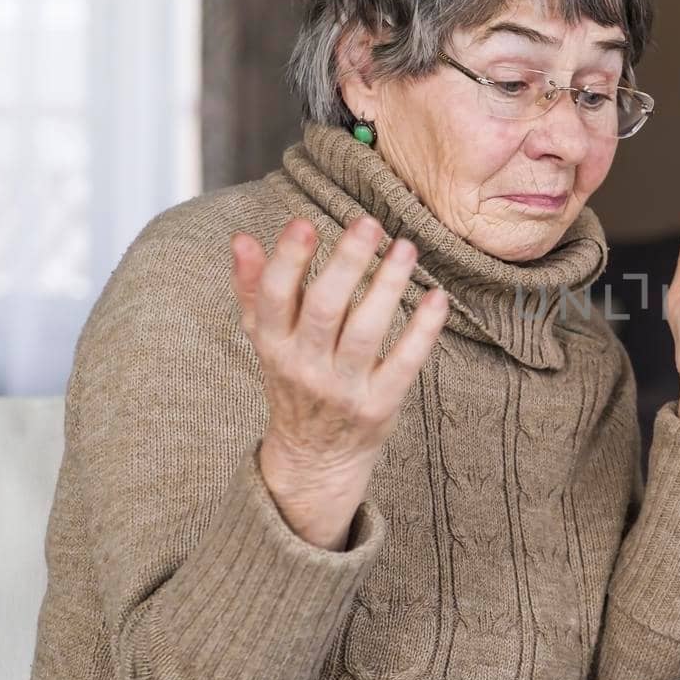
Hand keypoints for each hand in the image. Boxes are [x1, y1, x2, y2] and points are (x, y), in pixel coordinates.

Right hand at [230, 216, 448, 549]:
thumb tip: (241, 239)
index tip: (304, 222)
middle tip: (370, 223)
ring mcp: (344, 388)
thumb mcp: (266, 339)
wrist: (315, 457)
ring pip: (366, 331)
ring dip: (388, 285)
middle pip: (325, 308)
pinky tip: (437, 297)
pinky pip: (405, 363)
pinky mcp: (380, 404)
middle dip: (347, 263)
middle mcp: (304, 367)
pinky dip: (423, 330)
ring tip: (406, 247)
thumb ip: (254, 289)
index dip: (287, 260)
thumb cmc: (293, 380)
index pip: (274, 297)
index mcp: (273, 345)